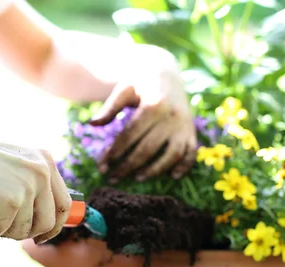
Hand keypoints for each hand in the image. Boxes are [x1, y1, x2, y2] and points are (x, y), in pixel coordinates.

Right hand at [0, 128, 70, 242]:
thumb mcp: (13, 159)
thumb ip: (30, 178)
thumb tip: (45, 213)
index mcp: (46, 161)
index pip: (64, 203)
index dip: (56, 224)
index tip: (43, 234)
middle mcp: (42, 172)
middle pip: (49, 222)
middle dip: (30, 233)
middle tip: (10, 232)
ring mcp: (28, 187)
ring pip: (24, 230)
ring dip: (4, 231)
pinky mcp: (10, 202)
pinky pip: (1, 230)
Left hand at [90, 49, 196, 182]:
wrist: (165, 71)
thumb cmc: (140, 81)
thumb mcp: (124, 89)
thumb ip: (110, 107)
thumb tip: (93, 124)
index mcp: (154, 105)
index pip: (131, 135)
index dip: (116, 151)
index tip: (103, 164)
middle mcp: (171, 116)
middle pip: (148, 148)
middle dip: (128, 166)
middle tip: (113, 177)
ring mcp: (184, 125)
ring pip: (171, 155)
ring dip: (155, 170)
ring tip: (138, 178)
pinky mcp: (191, 131)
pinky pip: (190, 152)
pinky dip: (184, 166)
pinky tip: (173, 176)